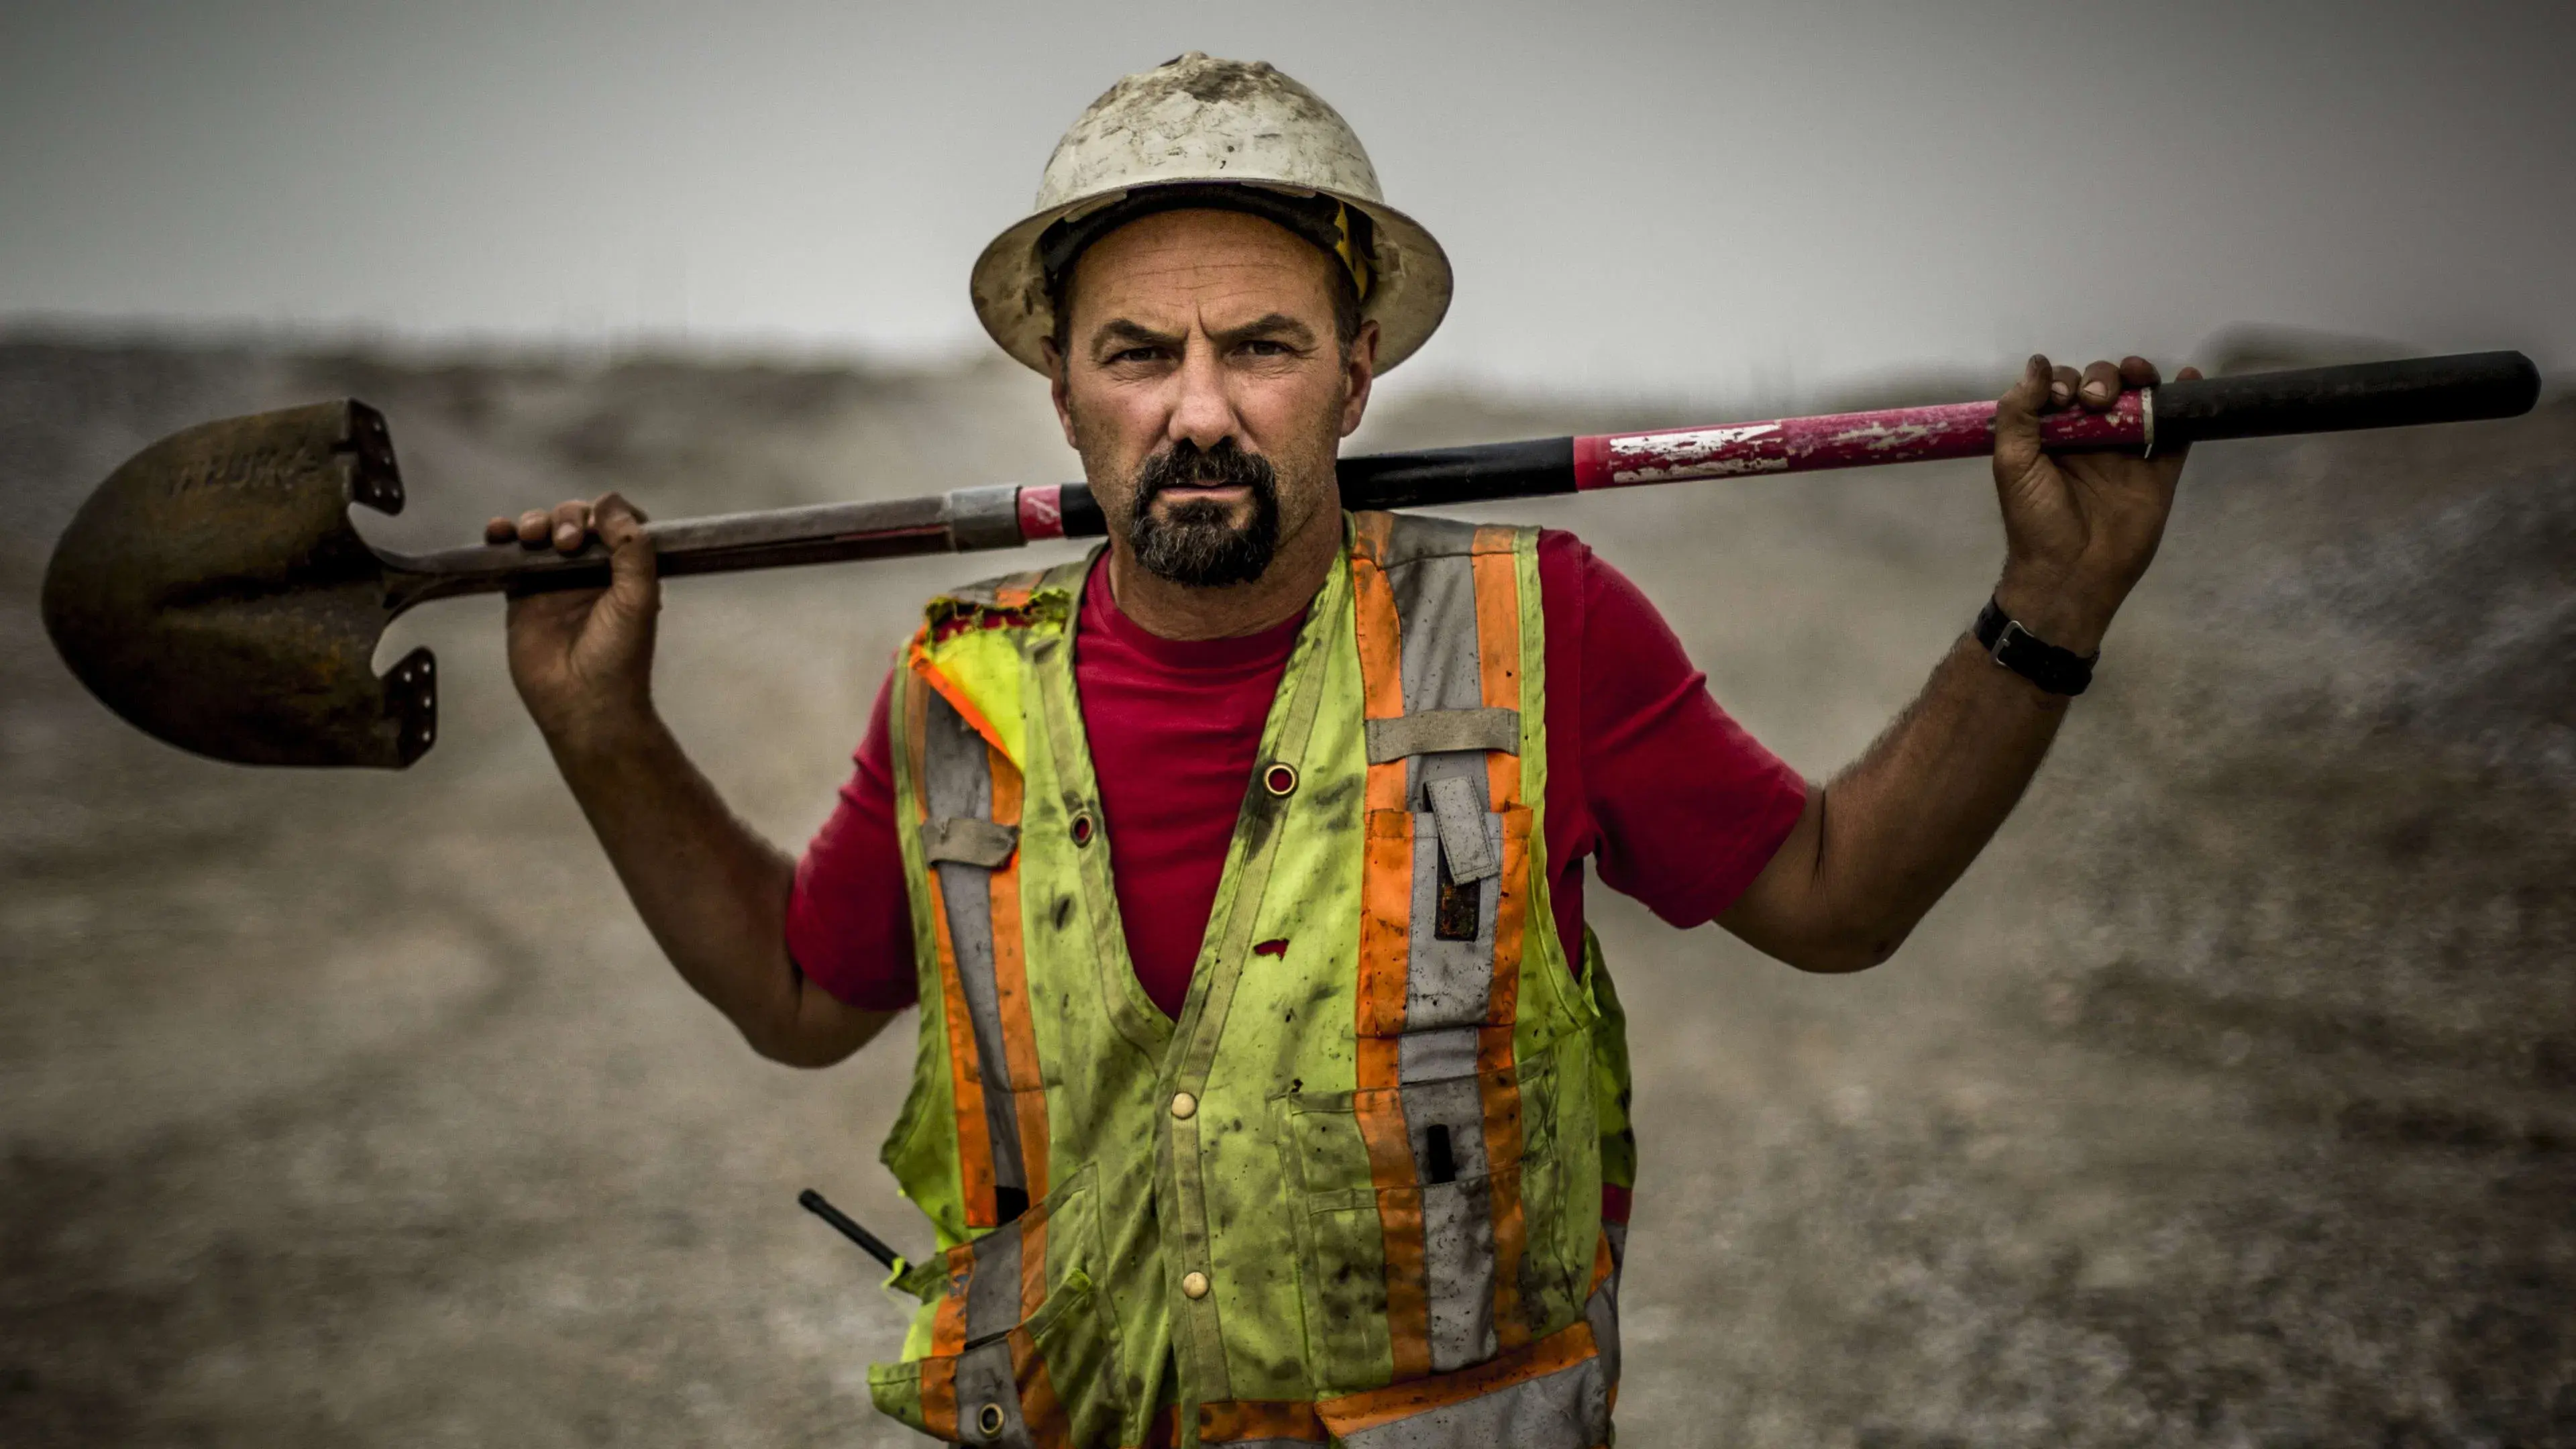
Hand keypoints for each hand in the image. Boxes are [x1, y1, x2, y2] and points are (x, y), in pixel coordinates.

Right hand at [485, 494, 659, 749]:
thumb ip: (633, 549)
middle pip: (575, 521)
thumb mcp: (638, 598)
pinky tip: (498, 532)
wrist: (584, 704)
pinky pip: (510, 557)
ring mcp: (554, 581)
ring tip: (533, 535)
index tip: (598, 520)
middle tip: (566, 542)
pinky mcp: (523, 594)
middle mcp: (591, 571)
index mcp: (625, 570)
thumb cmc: (619, 657)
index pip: (617, 523)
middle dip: (567, 517)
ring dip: (536, 522)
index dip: (606, 513)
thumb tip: (610, 502)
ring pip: (541, 533)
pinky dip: (502, 538)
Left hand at [1989, 354, 2197, 654]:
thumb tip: (2037, 363)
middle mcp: (2089, 439)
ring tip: (2139, 376)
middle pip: (2103, 387)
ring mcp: (2127, 454)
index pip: (2062, 389)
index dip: (2065, 381)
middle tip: (2095, 400)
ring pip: (2139, 401)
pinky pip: (2176, 433)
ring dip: (2139, 379)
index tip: (2064, 397)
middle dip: (2102, 378)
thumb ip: (2018, 412)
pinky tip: (2188, 379)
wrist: (2071, 574)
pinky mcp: (2159, 472)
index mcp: (2051, 436)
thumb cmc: (2036, 520)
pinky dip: (2184, 402)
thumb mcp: (2012, 463)